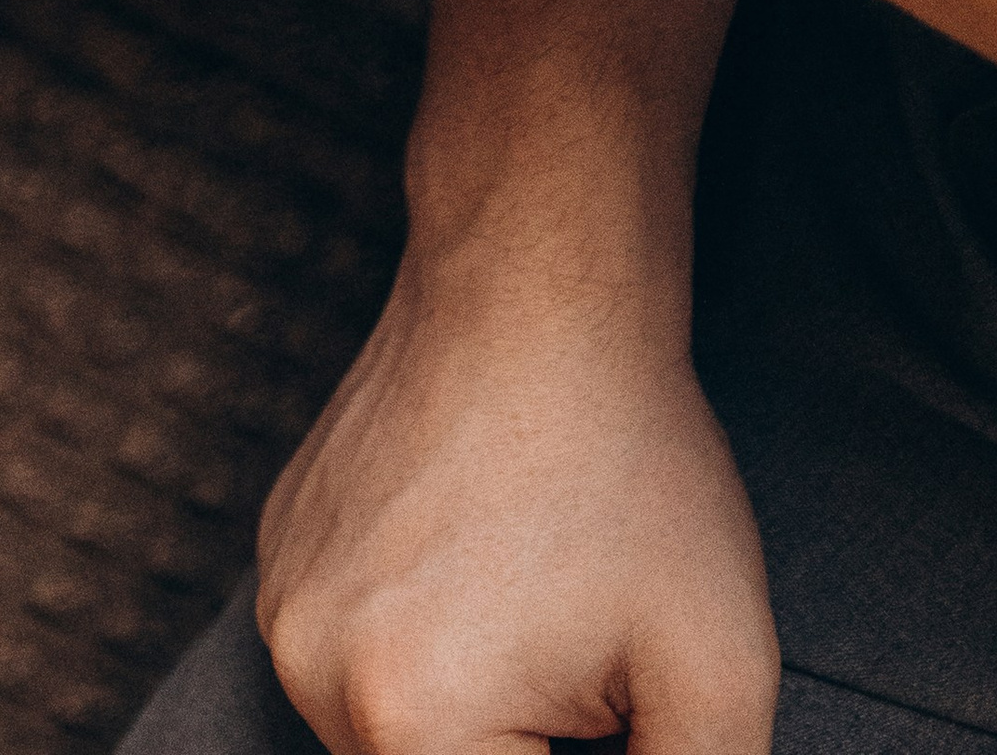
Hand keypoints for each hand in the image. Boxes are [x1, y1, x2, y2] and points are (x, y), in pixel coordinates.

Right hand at [256, 247, 777, 754]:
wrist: (535, 288)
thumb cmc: (629, 465)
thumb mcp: (716, 674)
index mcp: (409, 719)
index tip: (607, 710)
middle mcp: (312, 667)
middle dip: (522, 747)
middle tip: (584, 662)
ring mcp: (282, 600)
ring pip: (388, 733)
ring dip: (466, 710)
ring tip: (539, 607)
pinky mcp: (280, 548)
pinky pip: (350, 651)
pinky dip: (419, 643)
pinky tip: (485, 566)